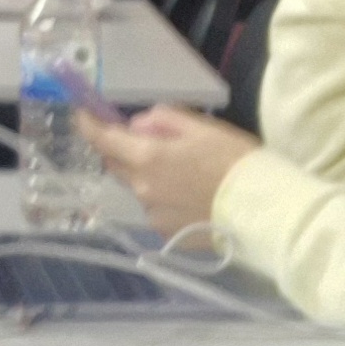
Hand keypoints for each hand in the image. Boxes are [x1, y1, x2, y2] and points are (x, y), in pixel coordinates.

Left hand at [79, 106, 259, 236]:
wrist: (261, 207)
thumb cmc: (236, 160)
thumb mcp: (204, 127)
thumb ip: (165, 120)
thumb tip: (139, 125)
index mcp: (148, 157)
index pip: (103, 139)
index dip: (88, 124)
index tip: (83, 112)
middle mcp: (142, 188)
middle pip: (117, 164)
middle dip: (123, 150)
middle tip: (150, 142)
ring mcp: (152, 213)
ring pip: (138, 187)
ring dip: (148, 176)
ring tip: (185, 175)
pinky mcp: (166, 232)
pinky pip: (155, 208)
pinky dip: (164, 198)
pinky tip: (192, 197)